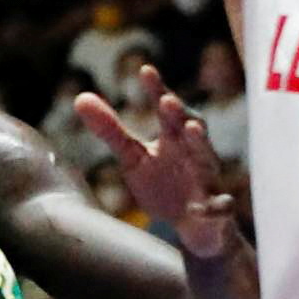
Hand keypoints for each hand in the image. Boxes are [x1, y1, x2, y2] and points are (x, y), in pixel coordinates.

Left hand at [76, 71, 238, 257]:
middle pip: (190, 128)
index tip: (145, 70)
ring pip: (207, 160)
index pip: (166, 110)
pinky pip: (218, 208)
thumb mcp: (133, 157)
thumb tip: (80, 98)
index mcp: (173, 138)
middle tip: (167, 100)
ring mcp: (208, 181)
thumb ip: (110, 130)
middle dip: (180, 114)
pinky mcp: (217, 210)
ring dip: (200, 144)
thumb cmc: (163, 184)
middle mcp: (194, 153)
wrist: (192, 228)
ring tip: (191, 128)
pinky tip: (198, 209)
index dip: (157, 89)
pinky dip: (212, 208)